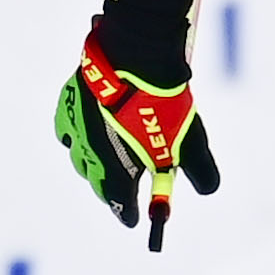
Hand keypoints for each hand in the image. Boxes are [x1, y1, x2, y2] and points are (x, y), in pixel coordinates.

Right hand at [56, 23, 220, 249]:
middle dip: (111, 192)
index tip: (135, 222)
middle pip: (97, 182)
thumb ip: (200, 170)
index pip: (119, 202)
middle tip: (122, 196)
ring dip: (94, 167)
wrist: (133, 53)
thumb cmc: (162, 101)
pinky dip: (76, 138)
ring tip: (106, 167)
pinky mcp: (69, 102)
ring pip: (80, 158)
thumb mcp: (190, 141)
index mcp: (114, 168)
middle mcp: (88, 153)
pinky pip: (67, 130)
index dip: (127, 213)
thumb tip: (207, 188)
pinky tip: (86, 135)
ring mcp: (75, 127)